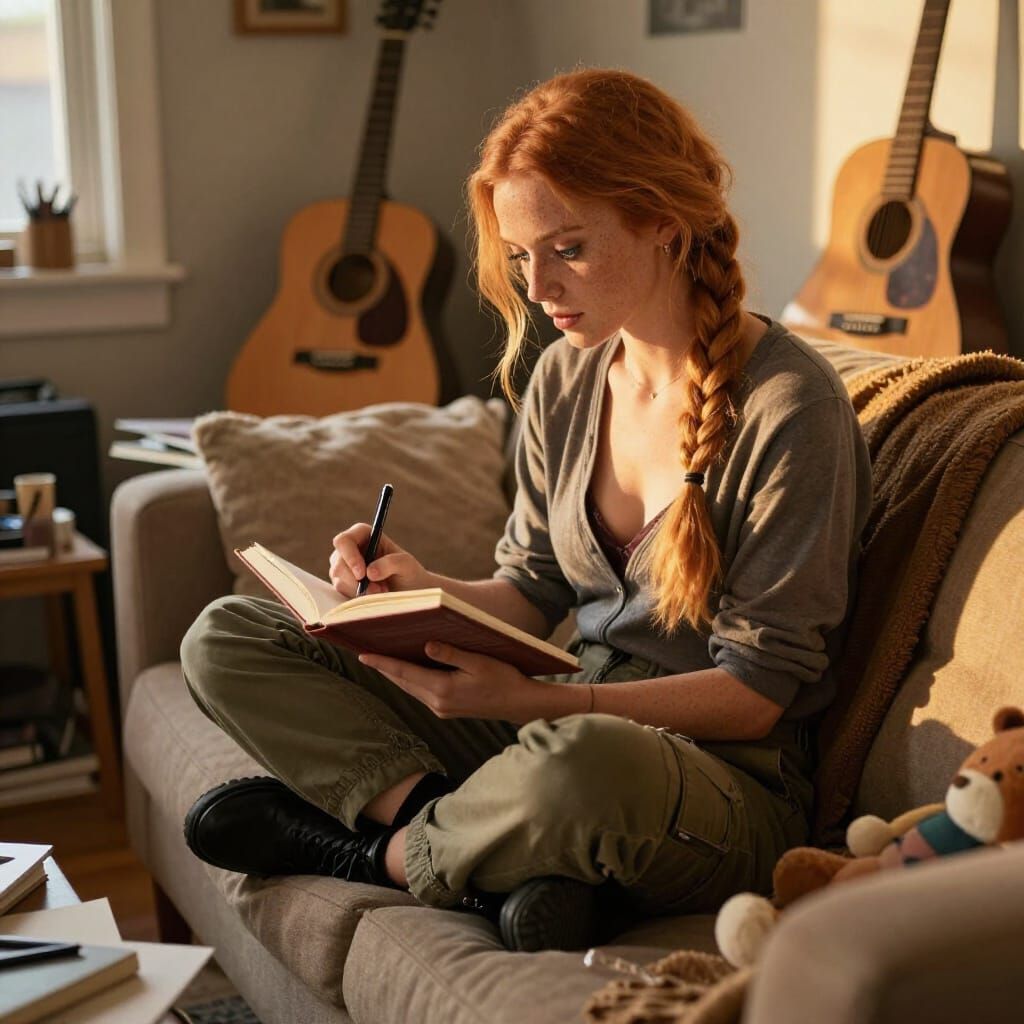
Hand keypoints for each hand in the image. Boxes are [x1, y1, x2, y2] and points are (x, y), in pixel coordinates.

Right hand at [329, 524, 432, 596]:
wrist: (409, 592)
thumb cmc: (409, 573)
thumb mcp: (407, 565)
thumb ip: (392, 563)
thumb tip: (369, 572)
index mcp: (363, 534)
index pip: (344, 541)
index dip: (350, 556)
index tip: (362, 574)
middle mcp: (349, 549)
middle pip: (338, 563)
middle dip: (356, 580)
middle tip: (378, 590)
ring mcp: (343, 567)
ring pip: (339, 580)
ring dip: (360, 590)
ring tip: (382, 592)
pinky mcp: (344, 584)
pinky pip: (343, 592)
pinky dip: (358, 598)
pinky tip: (374, 596)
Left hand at [358, 642, 555, 722]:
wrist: (520, 703)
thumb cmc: (503, 678)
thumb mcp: (478, 661)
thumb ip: (450, 653)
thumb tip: (425, 646)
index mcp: (443, 689)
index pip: (404, 673)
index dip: (382, 663)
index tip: (363, 655)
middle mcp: (438, 702)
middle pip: (403, 682)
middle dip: (384, 668)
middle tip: (365, 653)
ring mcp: (442, 709)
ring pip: (411, 689)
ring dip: (396, 675)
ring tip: (381, 659)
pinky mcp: (447, 710)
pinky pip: (421, 693)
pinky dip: (411, 680)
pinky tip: (408, 670)